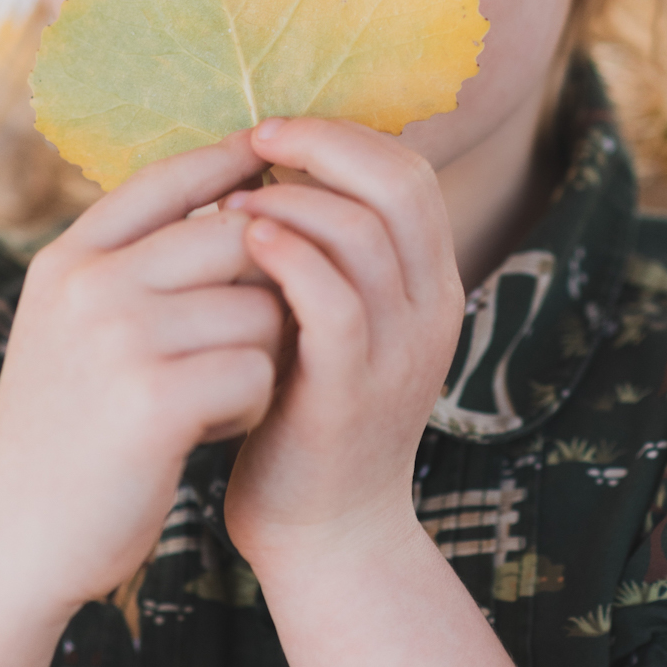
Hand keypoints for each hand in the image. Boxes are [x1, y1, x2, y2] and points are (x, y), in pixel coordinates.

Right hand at [0, 133, 284, 623]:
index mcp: (70, 258)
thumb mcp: (72, 323)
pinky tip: (213, 428)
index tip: (268, 146)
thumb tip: (234, 198)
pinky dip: (252, 404)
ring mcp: (120, 340)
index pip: (167, 178)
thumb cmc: (67, 427)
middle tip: (253, 332)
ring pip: (261, 309)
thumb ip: (131, 262)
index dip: (225, 159)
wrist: (14, 540)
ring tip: (218, 393)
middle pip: (238, 236)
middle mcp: (91, 285)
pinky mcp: (155, 402)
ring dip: (262, 355)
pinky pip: (257, 371)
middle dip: (268, 282)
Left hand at [222, 117, 464, 577]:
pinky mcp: (353, 393)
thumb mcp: (337, 321)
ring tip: (233, 201)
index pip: (409, 172)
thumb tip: (268, 162)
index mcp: (432, 283)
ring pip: (363, 233)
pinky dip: (287, 256)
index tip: (274, 132)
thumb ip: (328, 252)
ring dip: (290, 198)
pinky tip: (242, 241)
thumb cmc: (308, 411)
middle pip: (398, 184)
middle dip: (322, 145)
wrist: (325, 534)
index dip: (343, 136)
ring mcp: (399, 352)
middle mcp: (432, 309)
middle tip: (256, 138)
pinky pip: (332, 301)